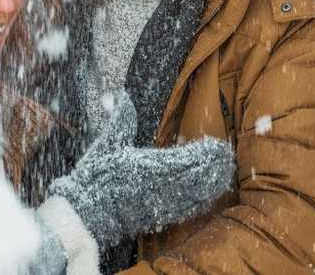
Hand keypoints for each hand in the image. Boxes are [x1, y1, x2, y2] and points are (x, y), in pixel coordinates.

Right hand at [49, 91, 234, 250]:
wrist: (86, 216)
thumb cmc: (95, 179)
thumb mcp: (107, 145)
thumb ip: (120, 120)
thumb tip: (121, 95)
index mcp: (149, 166)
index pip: (186, 159)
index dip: (205, 154)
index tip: (218, 146)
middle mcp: (161, 187)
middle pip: (197, 177)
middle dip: (214, 167)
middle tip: (228, 157)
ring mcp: (162, 205)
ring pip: (196, 194)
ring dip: (213, 183)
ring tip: (226, 172)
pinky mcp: (160, 218)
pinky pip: (187, 210)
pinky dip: (203, 201)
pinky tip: (212, 194)